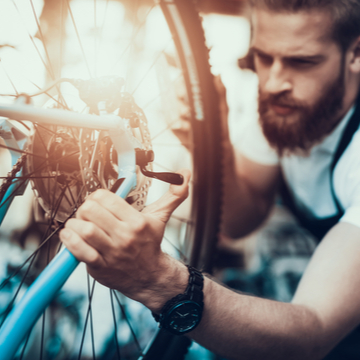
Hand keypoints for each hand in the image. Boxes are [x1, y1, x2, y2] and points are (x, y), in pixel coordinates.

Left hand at [60, 169, 190, 309]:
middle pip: (92, 211)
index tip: (97, 200)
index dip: (97, 196)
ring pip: (85, 230)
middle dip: (85, 208)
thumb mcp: (161, 217)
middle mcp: (125, 236)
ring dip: (75, 224)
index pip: (107, 198)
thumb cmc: (151, 244)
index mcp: (137, 222)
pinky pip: (79, 250)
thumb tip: (185, 174)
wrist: (150, 276)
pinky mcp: (101, 267)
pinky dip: (70, 240)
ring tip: (78, 224)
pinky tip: (71, 235)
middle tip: (87, 212)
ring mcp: (112, 253)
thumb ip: (173, 195)